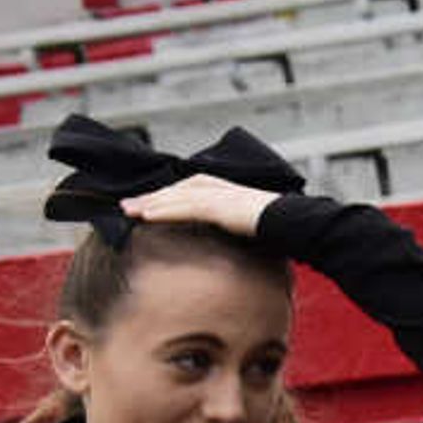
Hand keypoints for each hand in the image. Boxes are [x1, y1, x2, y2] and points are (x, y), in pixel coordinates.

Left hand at [121, 173, 280, 237]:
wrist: (296, 222)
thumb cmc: (281, 226)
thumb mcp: (254, 222)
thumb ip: (238, 222)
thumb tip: (233, 234)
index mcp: (227, 189)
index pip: (188, 188)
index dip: (166, 195)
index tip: (147, 202)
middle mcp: (220, 188)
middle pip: (177, 189)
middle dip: (151, 197)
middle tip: (126, 205)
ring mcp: (219, 195)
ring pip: (176, 197)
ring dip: (150, 203)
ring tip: (128, 211)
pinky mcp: (220, 206)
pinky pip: (185, 208)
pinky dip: (164, 211)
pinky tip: (147, 216)